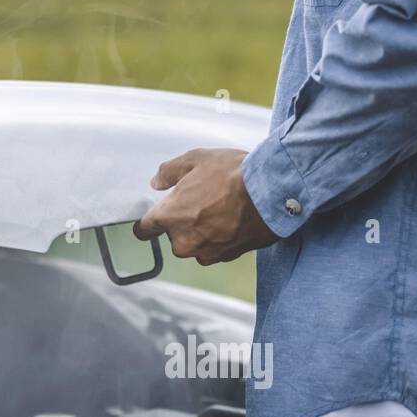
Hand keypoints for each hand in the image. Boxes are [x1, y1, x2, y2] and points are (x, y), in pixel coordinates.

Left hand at [133, 148, 278, 264]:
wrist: (272, 192)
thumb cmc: (233, 174)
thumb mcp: (195, 160)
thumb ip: (169, 172)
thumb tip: (157, 182)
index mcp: (169, 217)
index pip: (144, 230)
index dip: (147, 224)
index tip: (151, 221)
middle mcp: (184, 241)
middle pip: (173, 237)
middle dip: (182, 223)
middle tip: (201, 202)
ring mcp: (206, 252)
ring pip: (195, 245)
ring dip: (202, 232)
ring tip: (220, 210)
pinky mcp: (227, 257)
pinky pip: (215, 250)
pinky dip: (220, 238)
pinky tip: (231, 220)